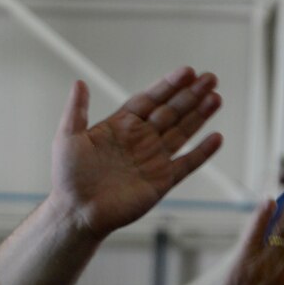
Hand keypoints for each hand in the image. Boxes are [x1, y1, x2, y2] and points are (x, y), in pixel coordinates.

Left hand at [50, 67, 223, 238]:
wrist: (76, 212)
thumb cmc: (67, 177)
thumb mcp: (67, 138)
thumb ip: (76, 110)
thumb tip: (79, 82)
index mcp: (121, 126)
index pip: (150, 100)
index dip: (168, 86)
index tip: (187, 72)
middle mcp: (140, 140)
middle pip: (171, 112)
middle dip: (191, 95)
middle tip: (211, 78)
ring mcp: (152, 160)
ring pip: (182, 132)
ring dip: (200, 116)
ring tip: (216, 98)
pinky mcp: (161, 181)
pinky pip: (186, 164)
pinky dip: (202, 152)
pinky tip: (216, 137)